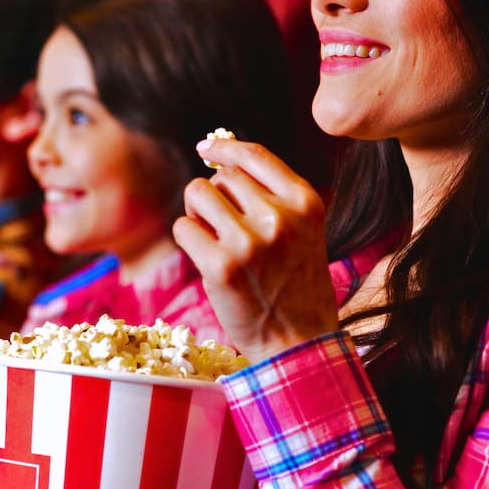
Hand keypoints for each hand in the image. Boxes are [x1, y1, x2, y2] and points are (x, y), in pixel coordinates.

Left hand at [173, 138, 338, 362]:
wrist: (298, 342)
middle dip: (212, 192)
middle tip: (218, 221)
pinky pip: (182, 228)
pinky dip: (186, 238)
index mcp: (305, 203)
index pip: (256, 155)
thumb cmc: (295, 284)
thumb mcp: (302, 230)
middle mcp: (280, 218)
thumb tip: (217, 152)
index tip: (206, 148)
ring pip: (197, 194)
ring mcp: (249, 242)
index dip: (224, 147)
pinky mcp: (221, 266)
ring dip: (195, 212)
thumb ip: (271, 194)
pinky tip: (204, 256)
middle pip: (222, 176)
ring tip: (210, 236)